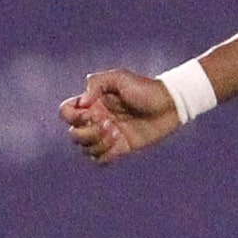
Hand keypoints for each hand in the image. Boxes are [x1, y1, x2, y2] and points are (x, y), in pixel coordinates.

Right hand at [59, 69, 181, 164]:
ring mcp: (108, 135)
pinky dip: (104, 154)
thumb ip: (96, 84)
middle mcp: (96, 120)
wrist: (171, 104)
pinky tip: (119, 143)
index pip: (66, 113)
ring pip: (85, 149)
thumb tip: (82, 103)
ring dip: (97, 143)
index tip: (90, 113)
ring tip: (117, 132)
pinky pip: (100, 160)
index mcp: (92, 103)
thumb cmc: (146, 88)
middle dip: (87, 132)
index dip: (72, 116)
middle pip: (74, 134)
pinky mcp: (120, 148)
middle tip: (109, 124)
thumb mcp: (119, 77)